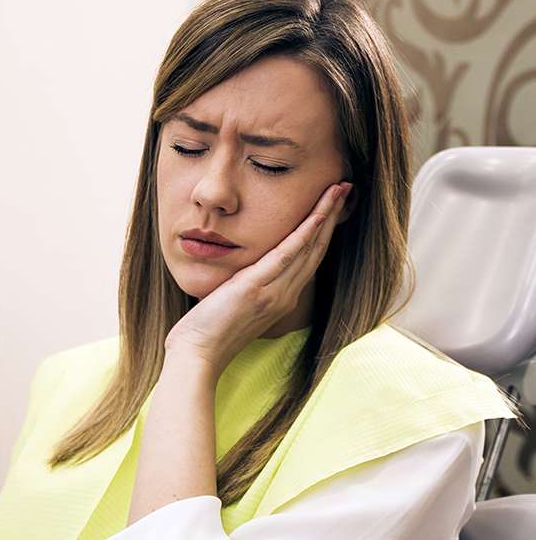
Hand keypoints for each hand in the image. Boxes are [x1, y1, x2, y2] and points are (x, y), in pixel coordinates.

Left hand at [164, 181, 353, 379]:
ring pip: (308, 247)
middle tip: (345, 188)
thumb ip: (251, 288)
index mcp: (281, 298)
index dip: (323, 231)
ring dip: (326, 216)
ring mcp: (274, 292)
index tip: (332, 206)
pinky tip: (318, 214)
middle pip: (316, 249)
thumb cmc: (210, 332)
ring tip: (339, 189)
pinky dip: (305, 233)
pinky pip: (287, 255)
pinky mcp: (256, 288)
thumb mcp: (237, 306)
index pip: (308, 258)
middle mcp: (285, 294)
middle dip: (333, 217)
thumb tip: (249, 270)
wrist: (197, 355)